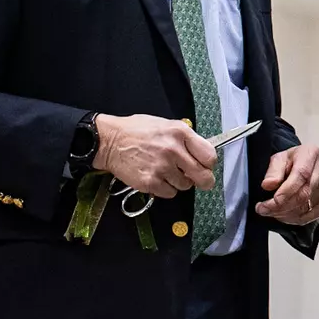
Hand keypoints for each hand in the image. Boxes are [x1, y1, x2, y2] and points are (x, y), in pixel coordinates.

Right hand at [93, 113, 215, 197]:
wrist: (109, 141)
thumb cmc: (136, 131)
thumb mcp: (166, 125)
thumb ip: (185, 138)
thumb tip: (200, 154)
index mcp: (180, 133)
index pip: (209, 155)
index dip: (209, 164)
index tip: (205, 166)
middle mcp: (173, 150)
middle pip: (202, 176)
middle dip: (204, 180)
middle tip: (200, 181)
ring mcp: (162, 167)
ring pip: (185, 186)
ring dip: (179, 182)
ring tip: (166, 172)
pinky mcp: (150, 182)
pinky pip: (169, 193)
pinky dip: (165, 189)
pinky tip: (157, 178)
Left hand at [257, 145, 318, 225]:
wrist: (299, 167)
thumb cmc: (290, 162)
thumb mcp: (277, 159)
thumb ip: (273, 171)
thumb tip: (268, 184)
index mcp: (310, 154)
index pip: (301, 175)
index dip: (286, 191)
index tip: (272, 200)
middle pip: (303, 194)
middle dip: (280, 206)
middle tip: (264, 209)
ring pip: (305, 208)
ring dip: (284, 214)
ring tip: (271, 211)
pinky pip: (309, 217)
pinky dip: (293, 219)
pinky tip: (283, 214)